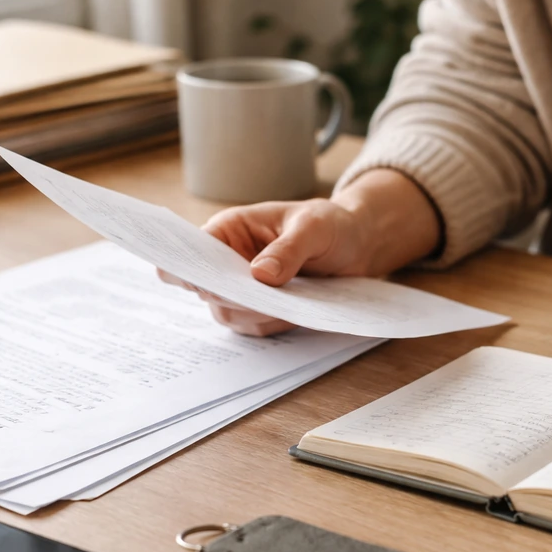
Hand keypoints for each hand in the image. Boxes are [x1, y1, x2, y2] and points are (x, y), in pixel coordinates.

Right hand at [159, 169, 440, 335]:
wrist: (359, 245)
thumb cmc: (332, 224)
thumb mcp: (314, 228)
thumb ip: (288, 249)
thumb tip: (260, 275)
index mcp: (231, 229)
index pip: (196, 249)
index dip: (193, 268)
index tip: (203, 285)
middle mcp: (230, 260)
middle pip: (209, 289)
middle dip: (232, 299)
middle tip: (263, 302)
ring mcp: (243, 288)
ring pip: (229, 313)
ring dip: (253, 316)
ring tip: (286, 307)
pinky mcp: (262, 309)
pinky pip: (254, 326)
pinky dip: (270, 326)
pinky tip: (292, 316)